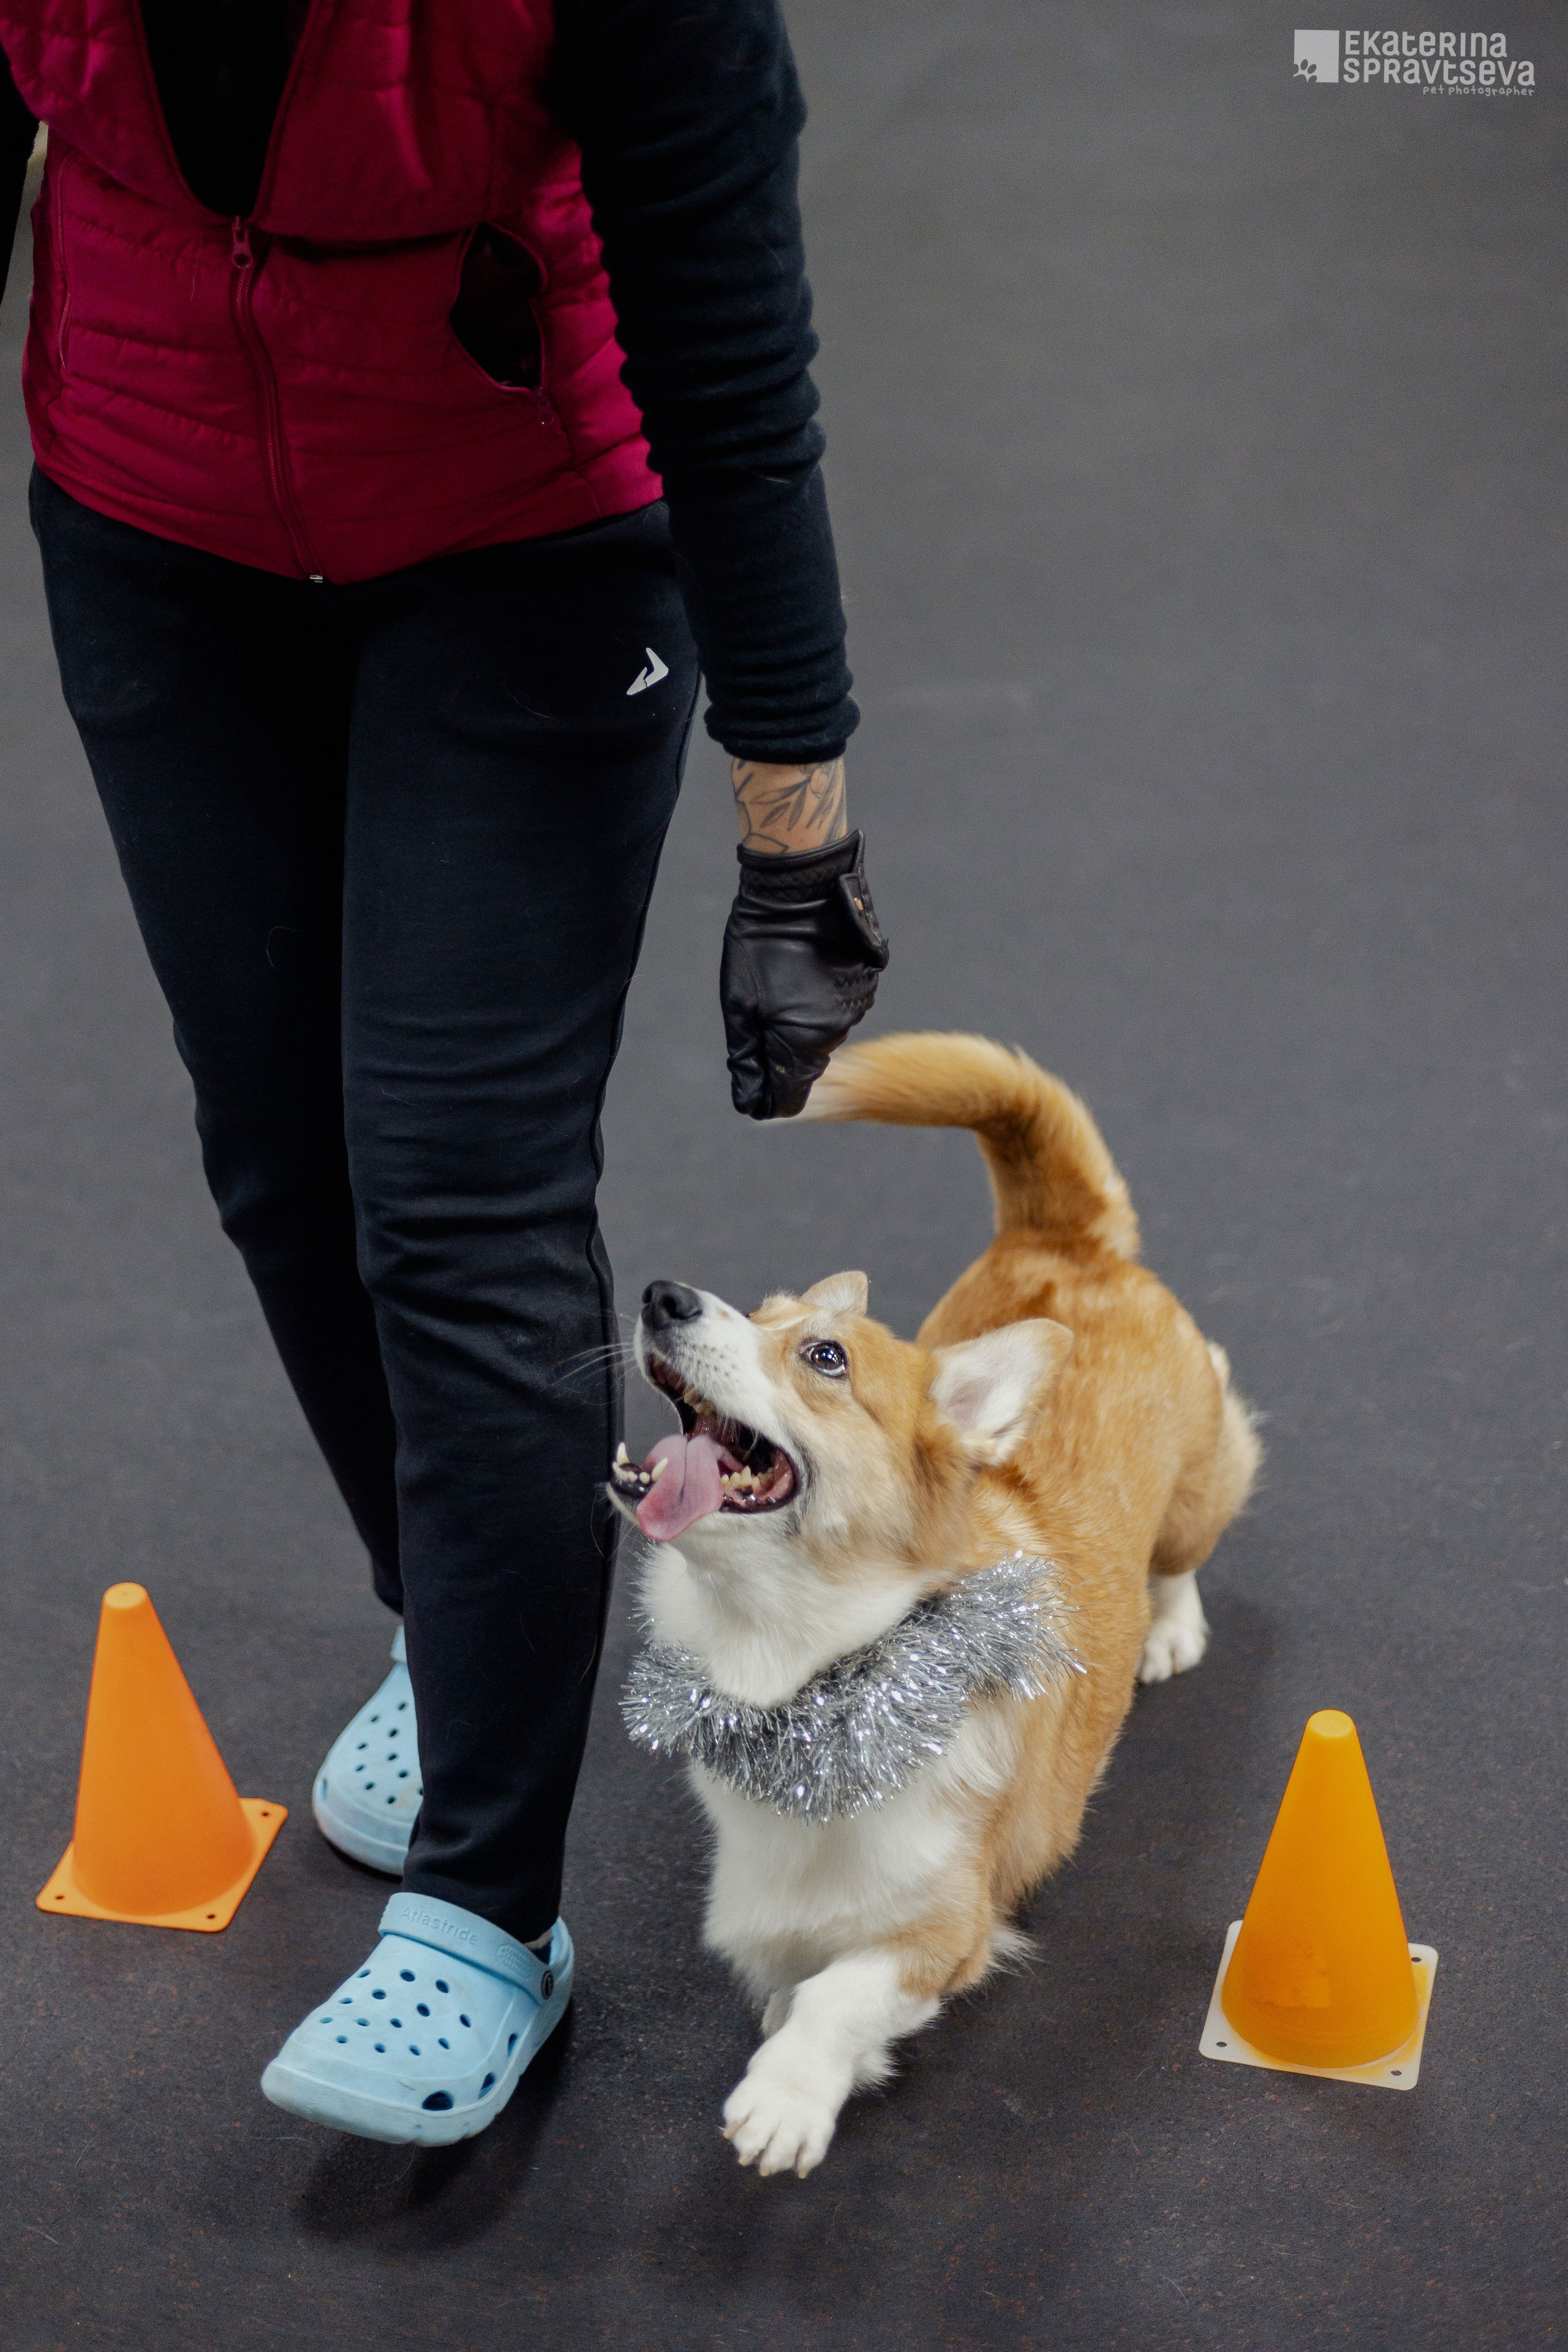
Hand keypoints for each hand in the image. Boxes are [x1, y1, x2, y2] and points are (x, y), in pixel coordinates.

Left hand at [720, 830, 888, 1119]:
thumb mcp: (737, 1002)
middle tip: (758, 1010)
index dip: (768, 1097)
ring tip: (782, 980)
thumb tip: (748, 1101)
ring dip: (801, 1020)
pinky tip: (805, 968)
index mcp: (801, 1039)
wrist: (802, 884)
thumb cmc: (759, 942)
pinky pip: (839, 1006)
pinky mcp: (867, 983)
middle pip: (806, 1063)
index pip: (790, 1096)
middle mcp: (836, 1030)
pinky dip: (820, 997)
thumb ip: (746, 1056)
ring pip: (823, 1034)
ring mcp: (857, 1006)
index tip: (751, 1089)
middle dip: (781, 1050)